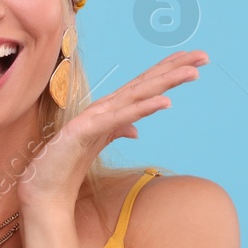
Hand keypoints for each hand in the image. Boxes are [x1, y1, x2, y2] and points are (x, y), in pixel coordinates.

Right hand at [19, 49, 207, 211]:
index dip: (168, 70)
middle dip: (174, 69)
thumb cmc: (65, 167)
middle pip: (145, 84)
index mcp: (109, 111)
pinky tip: (165, 102)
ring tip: (192, 72)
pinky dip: (143, 108)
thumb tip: (136, 129)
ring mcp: (95, 118)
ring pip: (136, 95)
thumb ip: (116, 131)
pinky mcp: (86, 132)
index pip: (144, 85)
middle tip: (204, 56)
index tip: (194, 59)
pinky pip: (120, 119)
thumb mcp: (98, 145)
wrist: (42, 191)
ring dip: (165, 82)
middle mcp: (104, 109)